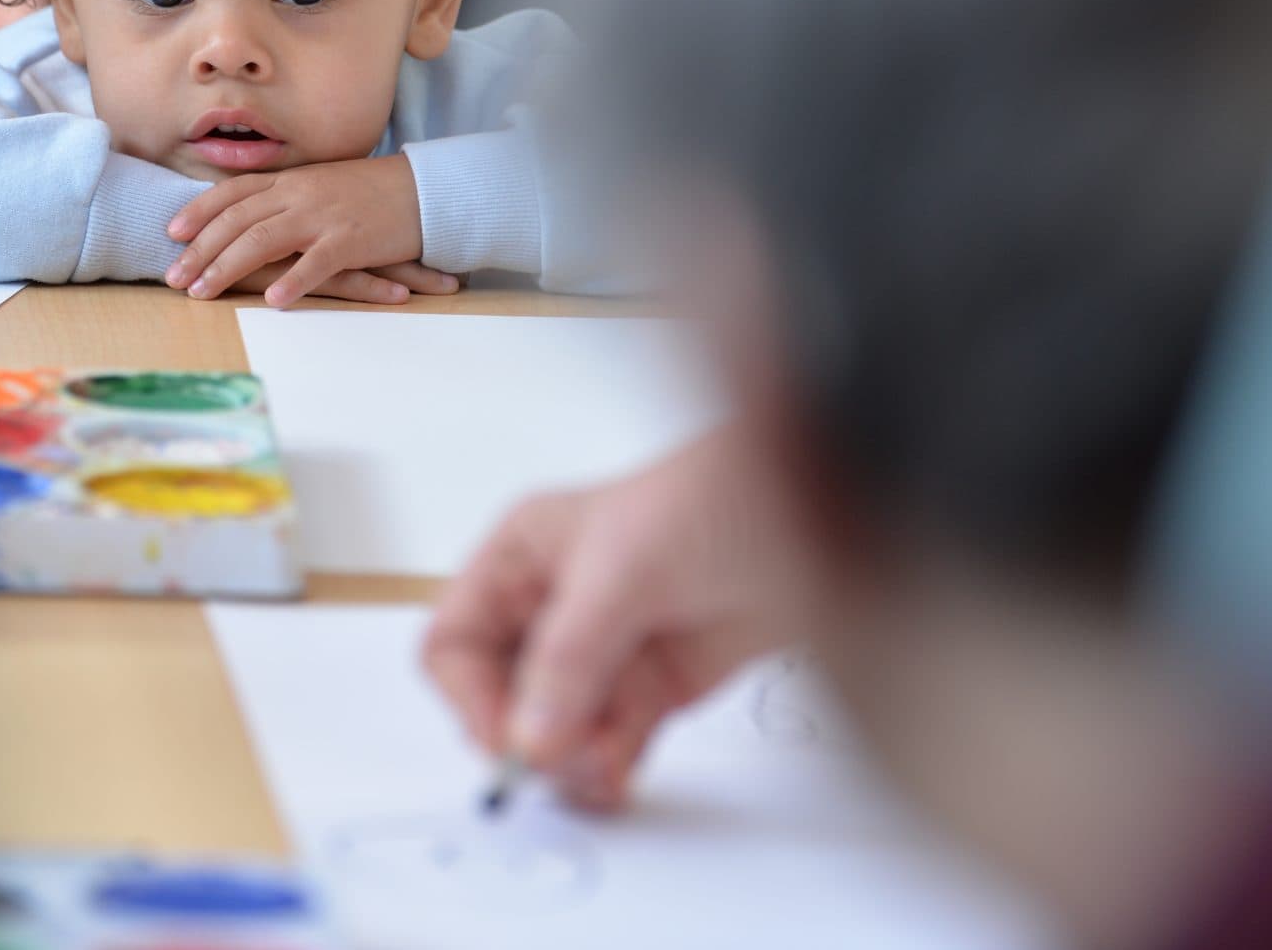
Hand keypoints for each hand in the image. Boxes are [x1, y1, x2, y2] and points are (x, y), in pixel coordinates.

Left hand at [165, 156, 431, 306]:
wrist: (422, 189)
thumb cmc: (369, 192)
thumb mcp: (319, 186)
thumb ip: (285, 199)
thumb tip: (248, 217)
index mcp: (291, 180)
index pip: (233, 192)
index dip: (199, 211)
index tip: (171, 233)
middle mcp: (299, 194)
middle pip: (237, 220)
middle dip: (200, 250)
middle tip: (173, 279)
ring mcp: (324, 216)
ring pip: (264, 239)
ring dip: (227, 267)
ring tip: (202, 294)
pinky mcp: (351, 241)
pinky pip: (316, 263)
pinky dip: (292, 281)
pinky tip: (271, 301)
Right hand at [421, 430, 809, 811]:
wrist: (814, 518)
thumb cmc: (715, 500)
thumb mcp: (623, 569)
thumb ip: (570, 657)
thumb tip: (530, 733)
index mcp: (523, 559)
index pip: (457, 641)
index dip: (469, 695)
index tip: (505, 736)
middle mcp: (556, 609)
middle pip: (500, 698)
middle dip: (522, 736)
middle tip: (554, 759)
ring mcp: (606, 653)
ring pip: (553, 731)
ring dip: (567, 761)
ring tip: (599, 764)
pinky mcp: (653, 690)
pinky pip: (606, 746)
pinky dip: (607, 769)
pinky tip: (619, 770)